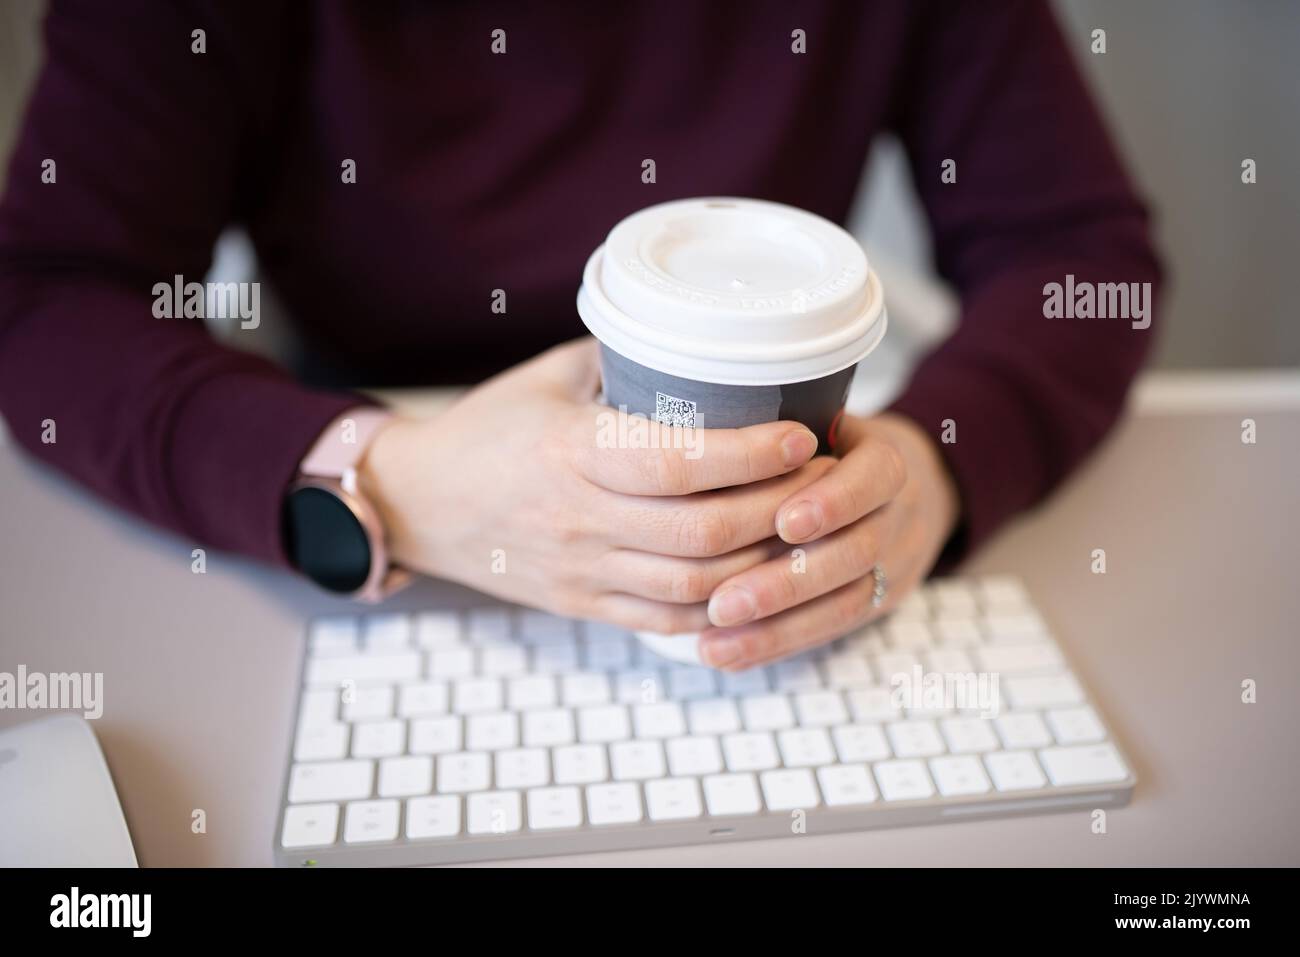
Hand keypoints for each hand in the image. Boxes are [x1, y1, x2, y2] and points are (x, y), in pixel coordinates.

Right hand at [358, 338, 831, 632]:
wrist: (418, 504)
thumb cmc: (488, 428)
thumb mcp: (548, 376)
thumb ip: (624, 358)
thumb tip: (704, 341)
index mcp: (571, 450)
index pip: (676, 462)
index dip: (749, 455)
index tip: (800, 435)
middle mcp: (579, 518)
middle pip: (702, 533)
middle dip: (779, 510)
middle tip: (823, 481)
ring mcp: (582, 571)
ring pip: (696, 585)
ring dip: (763, 563)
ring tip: (805, 529)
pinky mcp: (584, 605)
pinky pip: (669, 620)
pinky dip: (724, 606)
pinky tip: (760, 578)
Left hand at [696, 412, 960, 668]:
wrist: (903, 491)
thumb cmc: (834, 448)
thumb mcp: (821, 421)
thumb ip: (776, 434)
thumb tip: (702, 436)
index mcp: (886, 462)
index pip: (875, 478)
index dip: (833, 502)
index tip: (785, 522)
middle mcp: (898, 515)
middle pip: (855, 553)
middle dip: (786, 582)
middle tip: (723, 603)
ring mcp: (896, 564)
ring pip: (845, 603)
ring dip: (776, 627)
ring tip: (715, 637)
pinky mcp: (878, 604)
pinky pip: (830, 630)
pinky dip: (775, 644)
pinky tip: (726, 652)